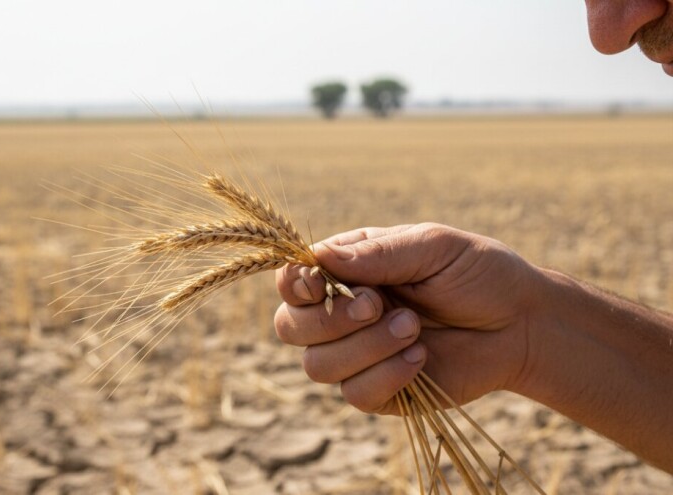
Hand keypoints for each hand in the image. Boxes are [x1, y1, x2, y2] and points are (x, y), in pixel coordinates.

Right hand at [274, 223, 543, 413]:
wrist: (523, 324)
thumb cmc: (478, 274)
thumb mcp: (432, 247)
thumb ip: (377, 253)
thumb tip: (319, 257)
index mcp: (347, 271)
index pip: (292, 281)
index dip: (295, 285)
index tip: (320, 283)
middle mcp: (343, 314)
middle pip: (290, 327)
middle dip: (330, 319)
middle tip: (379, 304)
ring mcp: (358, 354)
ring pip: (318, 365)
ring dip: (365, 347)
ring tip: (414, 328)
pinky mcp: (380, 391)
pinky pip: (356, 394)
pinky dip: (387, 375)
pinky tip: (422, 357)